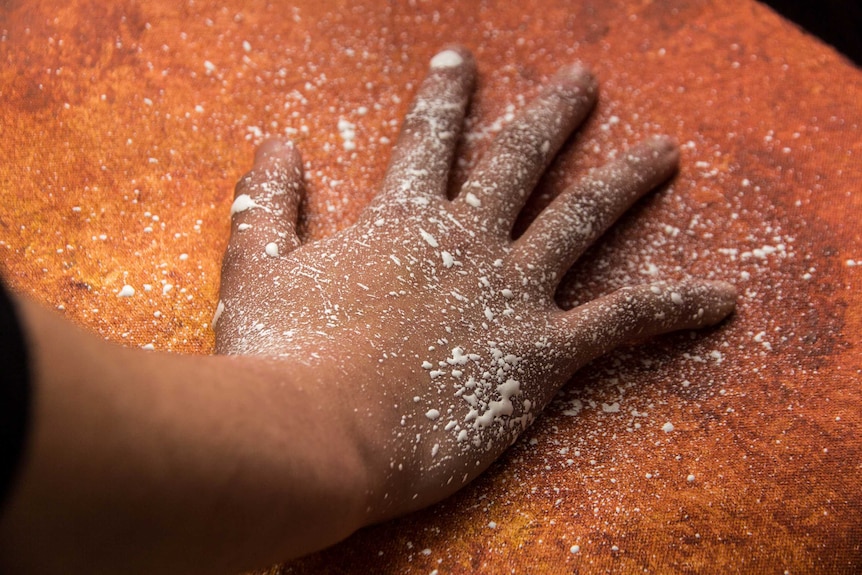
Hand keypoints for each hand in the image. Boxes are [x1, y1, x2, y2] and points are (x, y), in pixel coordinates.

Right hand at [214, 46, 734, 522]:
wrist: (316, 432)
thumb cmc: (279, 357)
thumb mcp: (256, 269)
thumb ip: (268, 203)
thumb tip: (274, 144)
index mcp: (400, 220)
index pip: (429, 139)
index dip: (445, 96)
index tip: (460, 61)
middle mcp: (465, 240)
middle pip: (520, 159)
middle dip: (553, 114)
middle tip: (585, 82)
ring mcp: (510, 291)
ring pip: (583, 217)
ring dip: (627, 179)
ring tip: (665, 151)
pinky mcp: (541, 351)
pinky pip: (623, 321)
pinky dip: (675, 307)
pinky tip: (720, 298)